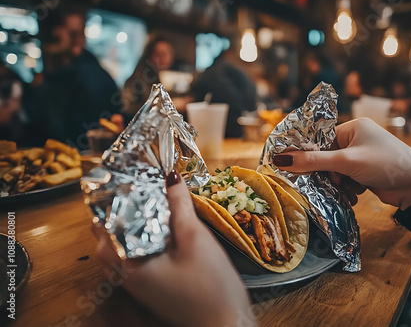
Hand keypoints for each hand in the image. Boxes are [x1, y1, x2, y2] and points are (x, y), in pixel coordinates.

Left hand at [92, 171, 253, 326]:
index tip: (125, 177)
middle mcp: (126, 276)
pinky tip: (162, 229)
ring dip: (131, 225)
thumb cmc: (210, 284)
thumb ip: (179, 206)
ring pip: (123, 248)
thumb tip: (171, 177)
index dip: (114, 199)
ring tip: (149, 204)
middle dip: (120, 211)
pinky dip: (142, 239)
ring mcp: (138, 284)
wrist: (226, 325)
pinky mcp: (151, 287)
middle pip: (110, 237)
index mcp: (129, 264)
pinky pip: (136, 257)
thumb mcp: (195, 238)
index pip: (106, 225)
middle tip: (138, 187)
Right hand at [272, 118, 410, 209]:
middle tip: (331, 182)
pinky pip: (346, 179)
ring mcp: (362, 156)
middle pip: (327, 157)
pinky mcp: (366, 172)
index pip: (321, 139)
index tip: (296, 167)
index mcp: (353, 127)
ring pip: (335, 171)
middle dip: (328, 173)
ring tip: (348, 189)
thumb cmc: (385, 164)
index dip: (310, 154)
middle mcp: (356, 139)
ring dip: (338, 183)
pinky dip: (347, 188)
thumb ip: (313, 161)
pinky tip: (355, 194)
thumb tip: (281, 160)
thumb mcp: (346, 162)